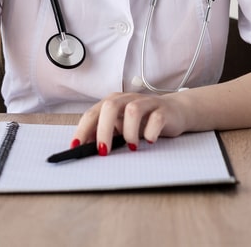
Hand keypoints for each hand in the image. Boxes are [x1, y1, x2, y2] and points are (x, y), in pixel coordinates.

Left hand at [71, 92, 190, 154]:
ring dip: (129, 132)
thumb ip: (105, 132)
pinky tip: (150, 140)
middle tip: (103, 151)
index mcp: (113, 102)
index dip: (83, 129)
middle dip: (103, 131)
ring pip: (132, 111)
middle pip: (110, 107)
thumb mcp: (121, 127)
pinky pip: (156, 118)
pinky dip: (151, 132)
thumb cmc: (143, 121)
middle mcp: (127, 99)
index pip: (93, 113)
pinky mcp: (163, 110)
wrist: (174, 111)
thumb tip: (84, 146)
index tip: (76, 147)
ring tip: (132, 147)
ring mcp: (146, 102)